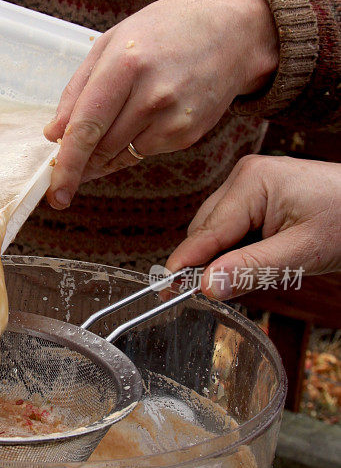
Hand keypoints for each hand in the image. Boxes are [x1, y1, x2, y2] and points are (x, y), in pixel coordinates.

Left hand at [44, 0, 278, 208]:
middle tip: (63, 173)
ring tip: (106, 132)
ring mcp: (173, 118)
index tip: (55, 191)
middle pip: (101, 148)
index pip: (86, 127)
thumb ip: (78, 89)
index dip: (67, 164)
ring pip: (119, 155)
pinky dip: (130, 147)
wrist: (233, 34)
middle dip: (79, 164)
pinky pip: (143, 153)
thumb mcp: (112, 42)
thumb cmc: (166, 31)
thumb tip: (54, 133)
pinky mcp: (186, 134)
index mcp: (125, 64)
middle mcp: (151, 95)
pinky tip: (139, 121)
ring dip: (102, 156)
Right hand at [166, 156, 340, 299]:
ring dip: (229, 256)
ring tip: (267, 265)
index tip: (164, 290)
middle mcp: (243, 177)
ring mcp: (248, 183)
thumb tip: (206, 286)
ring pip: (216, 232)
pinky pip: (232, 228)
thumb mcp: (302, 252)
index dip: (185, 265)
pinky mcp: (256, 194)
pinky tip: (266, 254)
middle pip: (205, 232)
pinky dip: (240, 248)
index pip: (206, 232)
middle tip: (230, 289)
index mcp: (251, 182)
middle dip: (213, 262)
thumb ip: (250, 270)